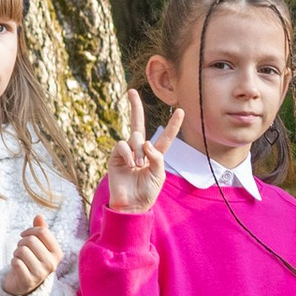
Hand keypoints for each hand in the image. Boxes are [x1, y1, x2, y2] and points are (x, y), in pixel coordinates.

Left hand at [1, 215, 61, 295]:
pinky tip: (17, 266)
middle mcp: (52, 264)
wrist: (25, 282)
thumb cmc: (32, 259)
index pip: (42, 232)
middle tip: (21, 248)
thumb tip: (39, 216)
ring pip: (21, 251)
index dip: (30, 230)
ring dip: (16, 252)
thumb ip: (40, 230)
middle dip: (21, 242)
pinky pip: (15, 262)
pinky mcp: (29, 281)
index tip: (25, 235)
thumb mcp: (39, 245)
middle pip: (30, 240)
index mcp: (57, 253)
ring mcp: (41, 273)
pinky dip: (13, 262)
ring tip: (20, 258)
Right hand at [107, 88, 183, 216]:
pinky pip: (122, 145)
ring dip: (139, 150)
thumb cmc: (147, 191)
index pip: (165, 136)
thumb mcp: (159, 174)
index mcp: (155, 154)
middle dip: (135, 107)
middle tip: (132, 91)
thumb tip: (146, 142)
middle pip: (138, 124)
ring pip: (134, 137)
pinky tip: (131, 165)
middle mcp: (140, 150)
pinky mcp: (115, 156)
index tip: (180, 111)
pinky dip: (129, 154)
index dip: (173, 125)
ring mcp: (127, 152)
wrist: (131, 205)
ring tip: (139, 165)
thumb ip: (157, 157)